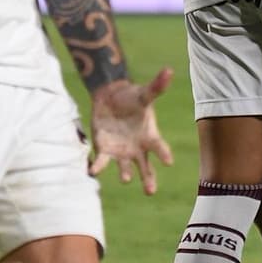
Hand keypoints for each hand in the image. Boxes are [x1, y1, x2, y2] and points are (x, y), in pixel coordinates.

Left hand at [89, 67, 175, 194]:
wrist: (111, 98)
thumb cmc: (131, 97)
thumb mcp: (144, 93)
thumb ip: (156, 86)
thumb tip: (169, 70)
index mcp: (150, 136)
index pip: (159, 147)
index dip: (164, 154)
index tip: (168, 161)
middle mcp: (138, 149)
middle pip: (145, 168)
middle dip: (148, 180)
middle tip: (150, 191)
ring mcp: (122, 152)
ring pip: (125, 168)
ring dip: (124, 174)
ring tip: (125, 179)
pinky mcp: (105, 150)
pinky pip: (101, 162)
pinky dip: (97, 167)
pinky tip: (92, 172)